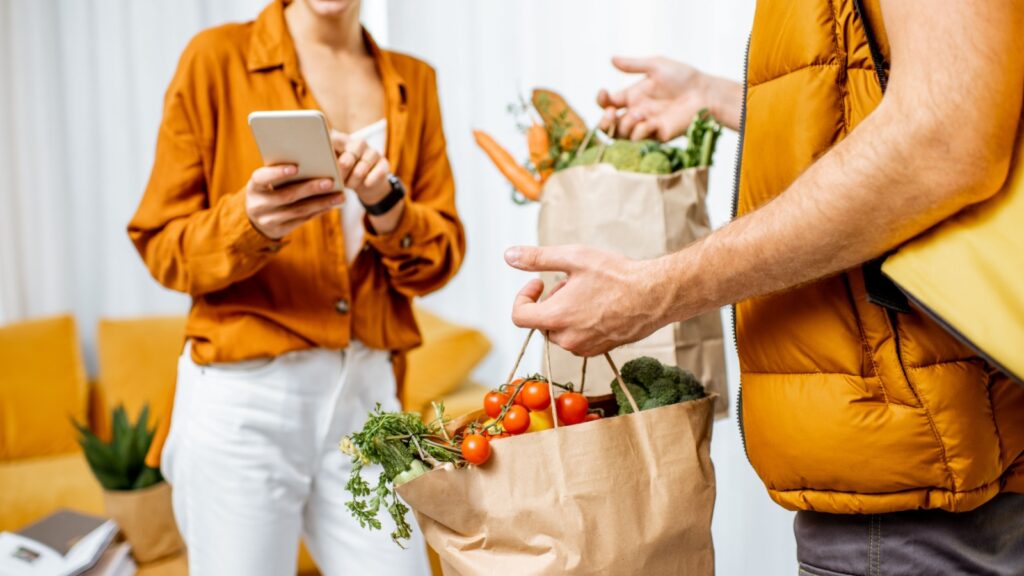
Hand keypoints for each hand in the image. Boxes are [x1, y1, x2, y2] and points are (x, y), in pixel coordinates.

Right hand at [245, 164, 343, 239]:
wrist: (255, 218)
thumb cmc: (268, 190)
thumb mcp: (267, 181)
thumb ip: (282, 173)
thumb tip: (314, 162)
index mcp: (253, 187)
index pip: (262, 178)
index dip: (277, 173)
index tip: (296, 167)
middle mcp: (258, 205)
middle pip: (287, 196)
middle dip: (310, 188)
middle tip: (330, 181)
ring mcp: (268, 220)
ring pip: (298, 210)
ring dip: (321, 202)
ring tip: (339, 195)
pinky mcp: (279, 230)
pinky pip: (302, 220)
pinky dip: (318, 211)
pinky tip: (331, 204)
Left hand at [330, 130, 390, 204]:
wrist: (367, 184)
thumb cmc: (345, 175)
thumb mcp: (334, 169)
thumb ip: (326, 164)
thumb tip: (316, 165)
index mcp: (343, 141)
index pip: (335, 139)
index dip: (330, 149)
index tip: (326, 162)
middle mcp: (359, 144)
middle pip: (351, 152)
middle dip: (344, 168)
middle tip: (338, 180)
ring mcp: (373, 153)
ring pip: (364, 165)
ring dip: (355, 179)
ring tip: (349, 186)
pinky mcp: (384, 164)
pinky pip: (378, 172)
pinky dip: (370, 180)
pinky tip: (365, 185)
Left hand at [505, 245, 668, 356]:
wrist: (655, 295)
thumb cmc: (617, 276)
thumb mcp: (574, 258)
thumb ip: (538, 258)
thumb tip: (509, 256)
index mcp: (556, 317)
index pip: (519, 316)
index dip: (523, 297)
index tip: (538, 283)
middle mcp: (567, 339)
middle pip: (542, 322)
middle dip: (552, 301)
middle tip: (574, 282)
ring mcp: (584, 347)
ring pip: (561, 330)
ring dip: (567, 311)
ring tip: (590, 292)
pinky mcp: (599, 350)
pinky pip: (578, 338)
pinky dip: (581, 322)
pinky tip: (601, 305)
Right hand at [597, 56, 740, 139]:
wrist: (704, 93)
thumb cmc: (684, 77)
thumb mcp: (656, 66)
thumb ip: (633, 65)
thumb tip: (611, 59)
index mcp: (633, 96)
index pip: (607, 103)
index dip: (601, 100)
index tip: (604, 93)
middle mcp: (636, 113)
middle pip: (608, 125)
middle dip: (603, 122)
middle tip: (611, 114)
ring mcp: (645, 126)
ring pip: (620, 135)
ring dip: (624, 125)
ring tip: (638, 114)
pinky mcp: (656, 136)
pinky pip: (639, 140)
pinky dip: (640, 132)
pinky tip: (650, 122)